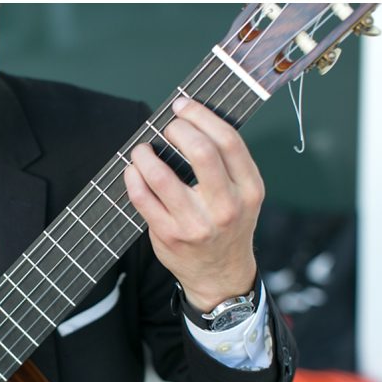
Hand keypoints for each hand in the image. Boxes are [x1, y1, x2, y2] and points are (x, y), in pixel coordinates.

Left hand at [123, 97, 262, 310]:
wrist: (220, 275)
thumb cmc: (228, 225)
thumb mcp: (243, 195)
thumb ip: (227, 163)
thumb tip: (191, 120)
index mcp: (248, 189)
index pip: (228, 141)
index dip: (202, 116)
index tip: (183, 106)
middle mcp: (225, 207)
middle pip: (200, 152)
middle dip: (177, 130)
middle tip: (167, 127)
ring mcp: (195, 223)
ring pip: (162, 176)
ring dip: (145, 155)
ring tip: (142, 150)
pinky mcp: (168, 235)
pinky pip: (142, 198)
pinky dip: (133, 178)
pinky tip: (133, 170)